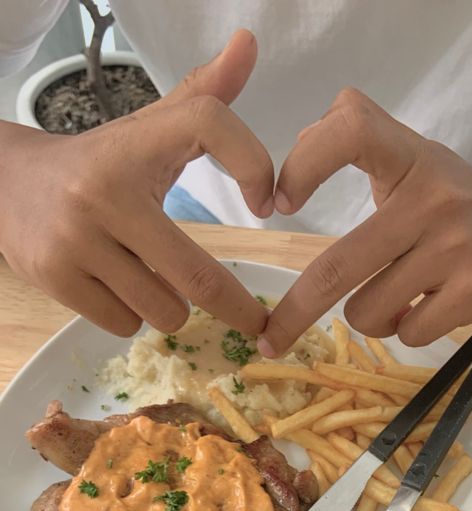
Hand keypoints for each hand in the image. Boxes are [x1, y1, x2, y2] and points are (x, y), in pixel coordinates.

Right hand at [0, 30, 273, 336]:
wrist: (7, 186)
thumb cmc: (99, 166)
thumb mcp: (147, 129)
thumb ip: (202, 97)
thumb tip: (248, 44)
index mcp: (134, 143)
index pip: (210, 124)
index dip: (252, 164)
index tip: (266, 205)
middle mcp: (104, 190)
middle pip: (198, 276)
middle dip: (236, 308)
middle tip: (255, 325)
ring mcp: (76, 238)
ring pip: (163, 310)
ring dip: (170, 308)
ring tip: (151, 282)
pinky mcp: (56, 277)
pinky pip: (126, 324)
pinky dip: (132, 317)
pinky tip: (117, 290)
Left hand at [260, 89, 471, 354]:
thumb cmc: (462, 205)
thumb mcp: (418, 162)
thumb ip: (362, 155)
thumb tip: (286, 183)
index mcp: (411, 156)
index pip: (352, 126)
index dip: (304, 161)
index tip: (278, 204)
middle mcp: (432, 196)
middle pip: (339, 266)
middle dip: (295, 312)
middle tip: (272, 338)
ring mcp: (456, 245)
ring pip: (368, 310)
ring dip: (371, 319)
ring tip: (400, 301)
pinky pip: (408, 332)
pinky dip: (408, 331)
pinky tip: (433, 310)